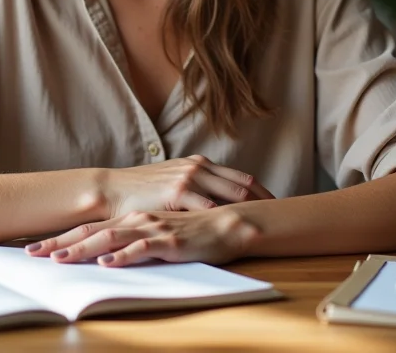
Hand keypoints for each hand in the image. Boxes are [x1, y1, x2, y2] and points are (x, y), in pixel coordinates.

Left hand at [25, 208, 259, 266]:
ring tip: (59, 259)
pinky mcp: (170, 240)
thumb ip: (135, 241)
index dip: (61, 238)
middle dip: (60, 243)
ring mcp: (152, 229)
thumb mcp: (157, 235)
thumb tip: (108, 256)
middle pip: (91, 233)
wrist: (227, 223)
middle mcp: (137, 220)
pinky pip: (142, 248)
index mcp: (131, 219)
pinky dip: (123, 255)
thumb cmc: (192, 231)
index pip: (89, 229)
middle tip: (31, 253)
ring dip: (83, 250)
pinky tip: (107, 263)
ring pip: (111, 239)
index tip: (35, 249)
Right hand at [100, 155, 273, 218]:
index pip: (242, 178)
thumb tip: (216, 201)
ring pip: (232, 195)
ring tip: (268, 228)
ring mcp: (189, 178)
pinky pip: (208, 207)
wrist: (112, 190)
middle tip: (283, 221)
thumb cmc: (141, 190)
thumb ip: (195, 186)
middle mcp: (198, 168)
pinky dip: (226, 219)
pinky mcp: (177, 193)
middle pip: (244, 186)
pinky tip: (238, 232)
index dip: (263, 193)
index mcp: (200, 164)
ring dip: (252, 211)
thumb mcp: (173, 181)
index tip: (279, 208)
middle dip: (265, 203)